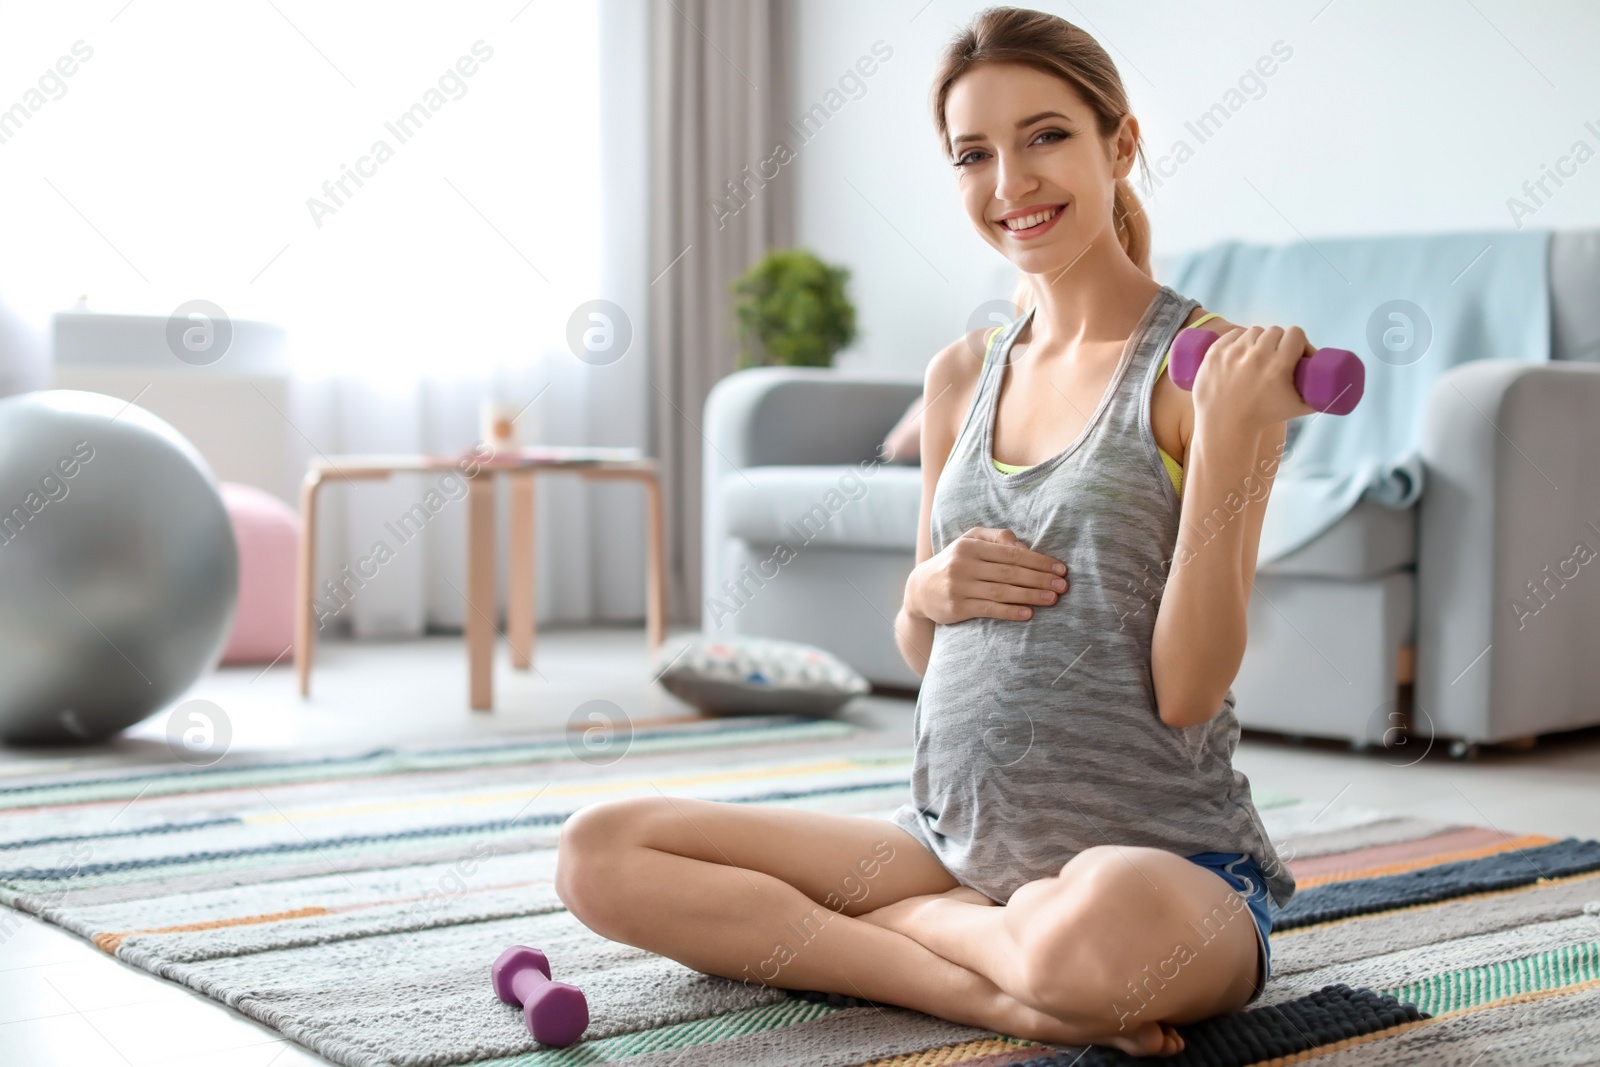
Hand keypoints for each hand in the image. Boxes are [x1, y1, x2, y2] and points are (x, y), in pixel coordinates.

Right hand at [907, 527, 1065, 624]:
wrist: (920, 589)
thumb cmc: (954, 562)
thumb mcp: (970, 542)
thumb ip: (996, 538)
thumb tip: (1023, 545)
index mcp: (970, 546)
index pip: (1012, 553)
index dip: (1038, 561)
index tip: (1060, 569)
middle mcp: (963, 564)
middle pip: (1010, 572)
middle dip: (1040, 579)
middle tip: (1063, 586)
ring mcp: (959, 586)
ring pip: (1002, 591)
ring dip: (1031, 595)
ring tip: (1053, 599)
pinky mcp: (957, 607)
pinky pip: (989, 610)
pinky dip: (1010, 612)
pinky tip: (1028, 613)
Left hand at [1190, 325, 1318, 431]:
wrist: (1225, 427)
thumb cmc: (1264, 418)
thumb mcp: (1299, 407)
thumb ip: (1321, 397)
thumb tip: (1339, 388)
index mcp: (1278, 366)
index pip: (1295, 334)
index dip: (1298, 341)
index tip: (1296, 352)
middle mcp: (1255, 356)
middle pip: (1275, 332)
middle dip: (1279, 342)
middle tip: (1277, 355)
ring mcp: (1232, 353)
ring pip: (1254, 332)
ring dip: (1259, 340)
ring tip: (1258, 355)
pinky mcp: (1214, 353)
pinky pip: (1233, 334)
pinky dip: (1239, 340)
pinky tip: (1241, 351)